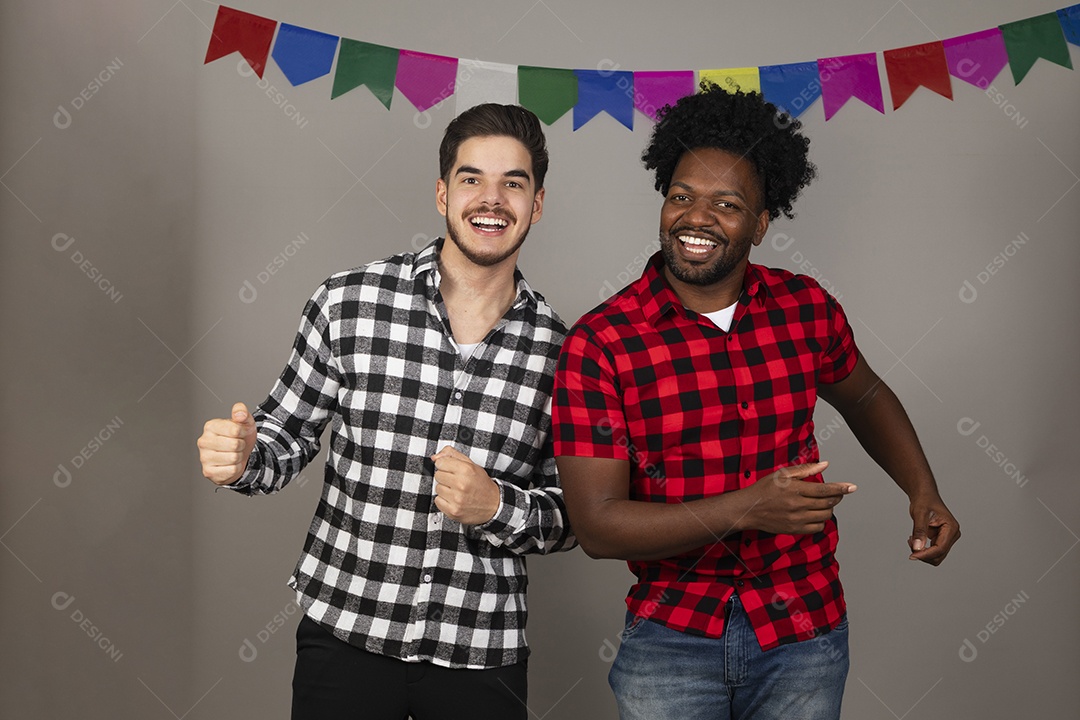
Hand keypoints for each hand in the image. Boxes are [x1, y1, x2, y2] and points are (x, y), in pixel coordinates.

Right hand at [197, 402, 257, 485]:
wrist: (239, 456)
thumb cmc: (239, 437)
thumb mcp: (244, 422)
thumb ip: (242, 413)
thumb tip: (239, 414)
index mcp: (210, 426)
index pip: (235, 430)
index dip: (243, 432)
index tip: (240, 432)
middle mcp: (203, 441)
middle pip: (235, 445)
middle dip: (241, 445)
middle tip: (237, 445)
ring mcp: (204, 457)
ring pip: (234, 458)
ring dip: (239, 457)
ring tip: (233, 453)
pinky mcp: (208, 472)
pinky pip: (232, 470)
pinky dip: (236, 468)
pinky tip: (230, 464)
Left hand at [431, 446, 499, 524]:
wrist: (494, 505)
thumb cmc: (482, 484)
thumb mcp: (471, 465)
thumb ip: (452, 455)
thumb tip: (435, 458)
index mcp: (466, 470)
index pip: (440, 463)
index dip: (445, 465)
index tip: (451, 469)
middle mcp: (461, 484)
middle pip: (438, 475)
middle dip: (446, 477)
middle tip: (457, 481)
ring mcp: (457, 499)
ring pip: (437, 488)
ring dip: (445, 489)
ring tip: (457, 491)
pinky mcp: (453, 511)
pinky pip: (437, 501)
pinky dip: (444, 500)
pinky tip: (454, 499)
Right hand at [738, 461, 856, 534]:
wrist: (748, 509)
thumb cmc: (764, 489)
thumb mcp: (783, 474)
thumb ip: (806, 470)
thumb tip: (825, 465)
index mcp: (795, 489)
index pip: (825, 490)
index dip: (841, 488)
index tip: (852, 487)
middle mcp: (797, 506)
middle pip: (828, 503)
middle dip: (837, 497)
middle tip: (837, 493)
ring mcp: (797, 519)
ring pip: (824, 516)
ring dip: (829, 508)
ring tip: (824, 503)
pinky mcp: (795, 530)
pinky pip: (817, 527)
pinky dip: (821, 521)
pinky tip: (816, 514)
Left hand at [908, 495, 959, 564]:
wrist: (924, 495)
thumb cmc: (924, 501)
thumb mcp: (920, 514)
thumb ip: (919, 531)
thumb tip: (917, 548)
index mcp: (952, 528)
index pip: (940, 549)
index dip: (926, 554)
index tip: (912, 555)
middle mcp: (952, 535)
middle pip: (939, 555)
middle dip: (923, 554)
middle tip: (910, 543)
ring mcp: (947, 538)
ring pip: (935, 556)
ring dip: (922, 552)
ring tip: (912, 539)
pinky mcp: (941, 540)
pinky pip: (932, 551)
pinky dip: (922, 549)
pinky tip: (914, 539)